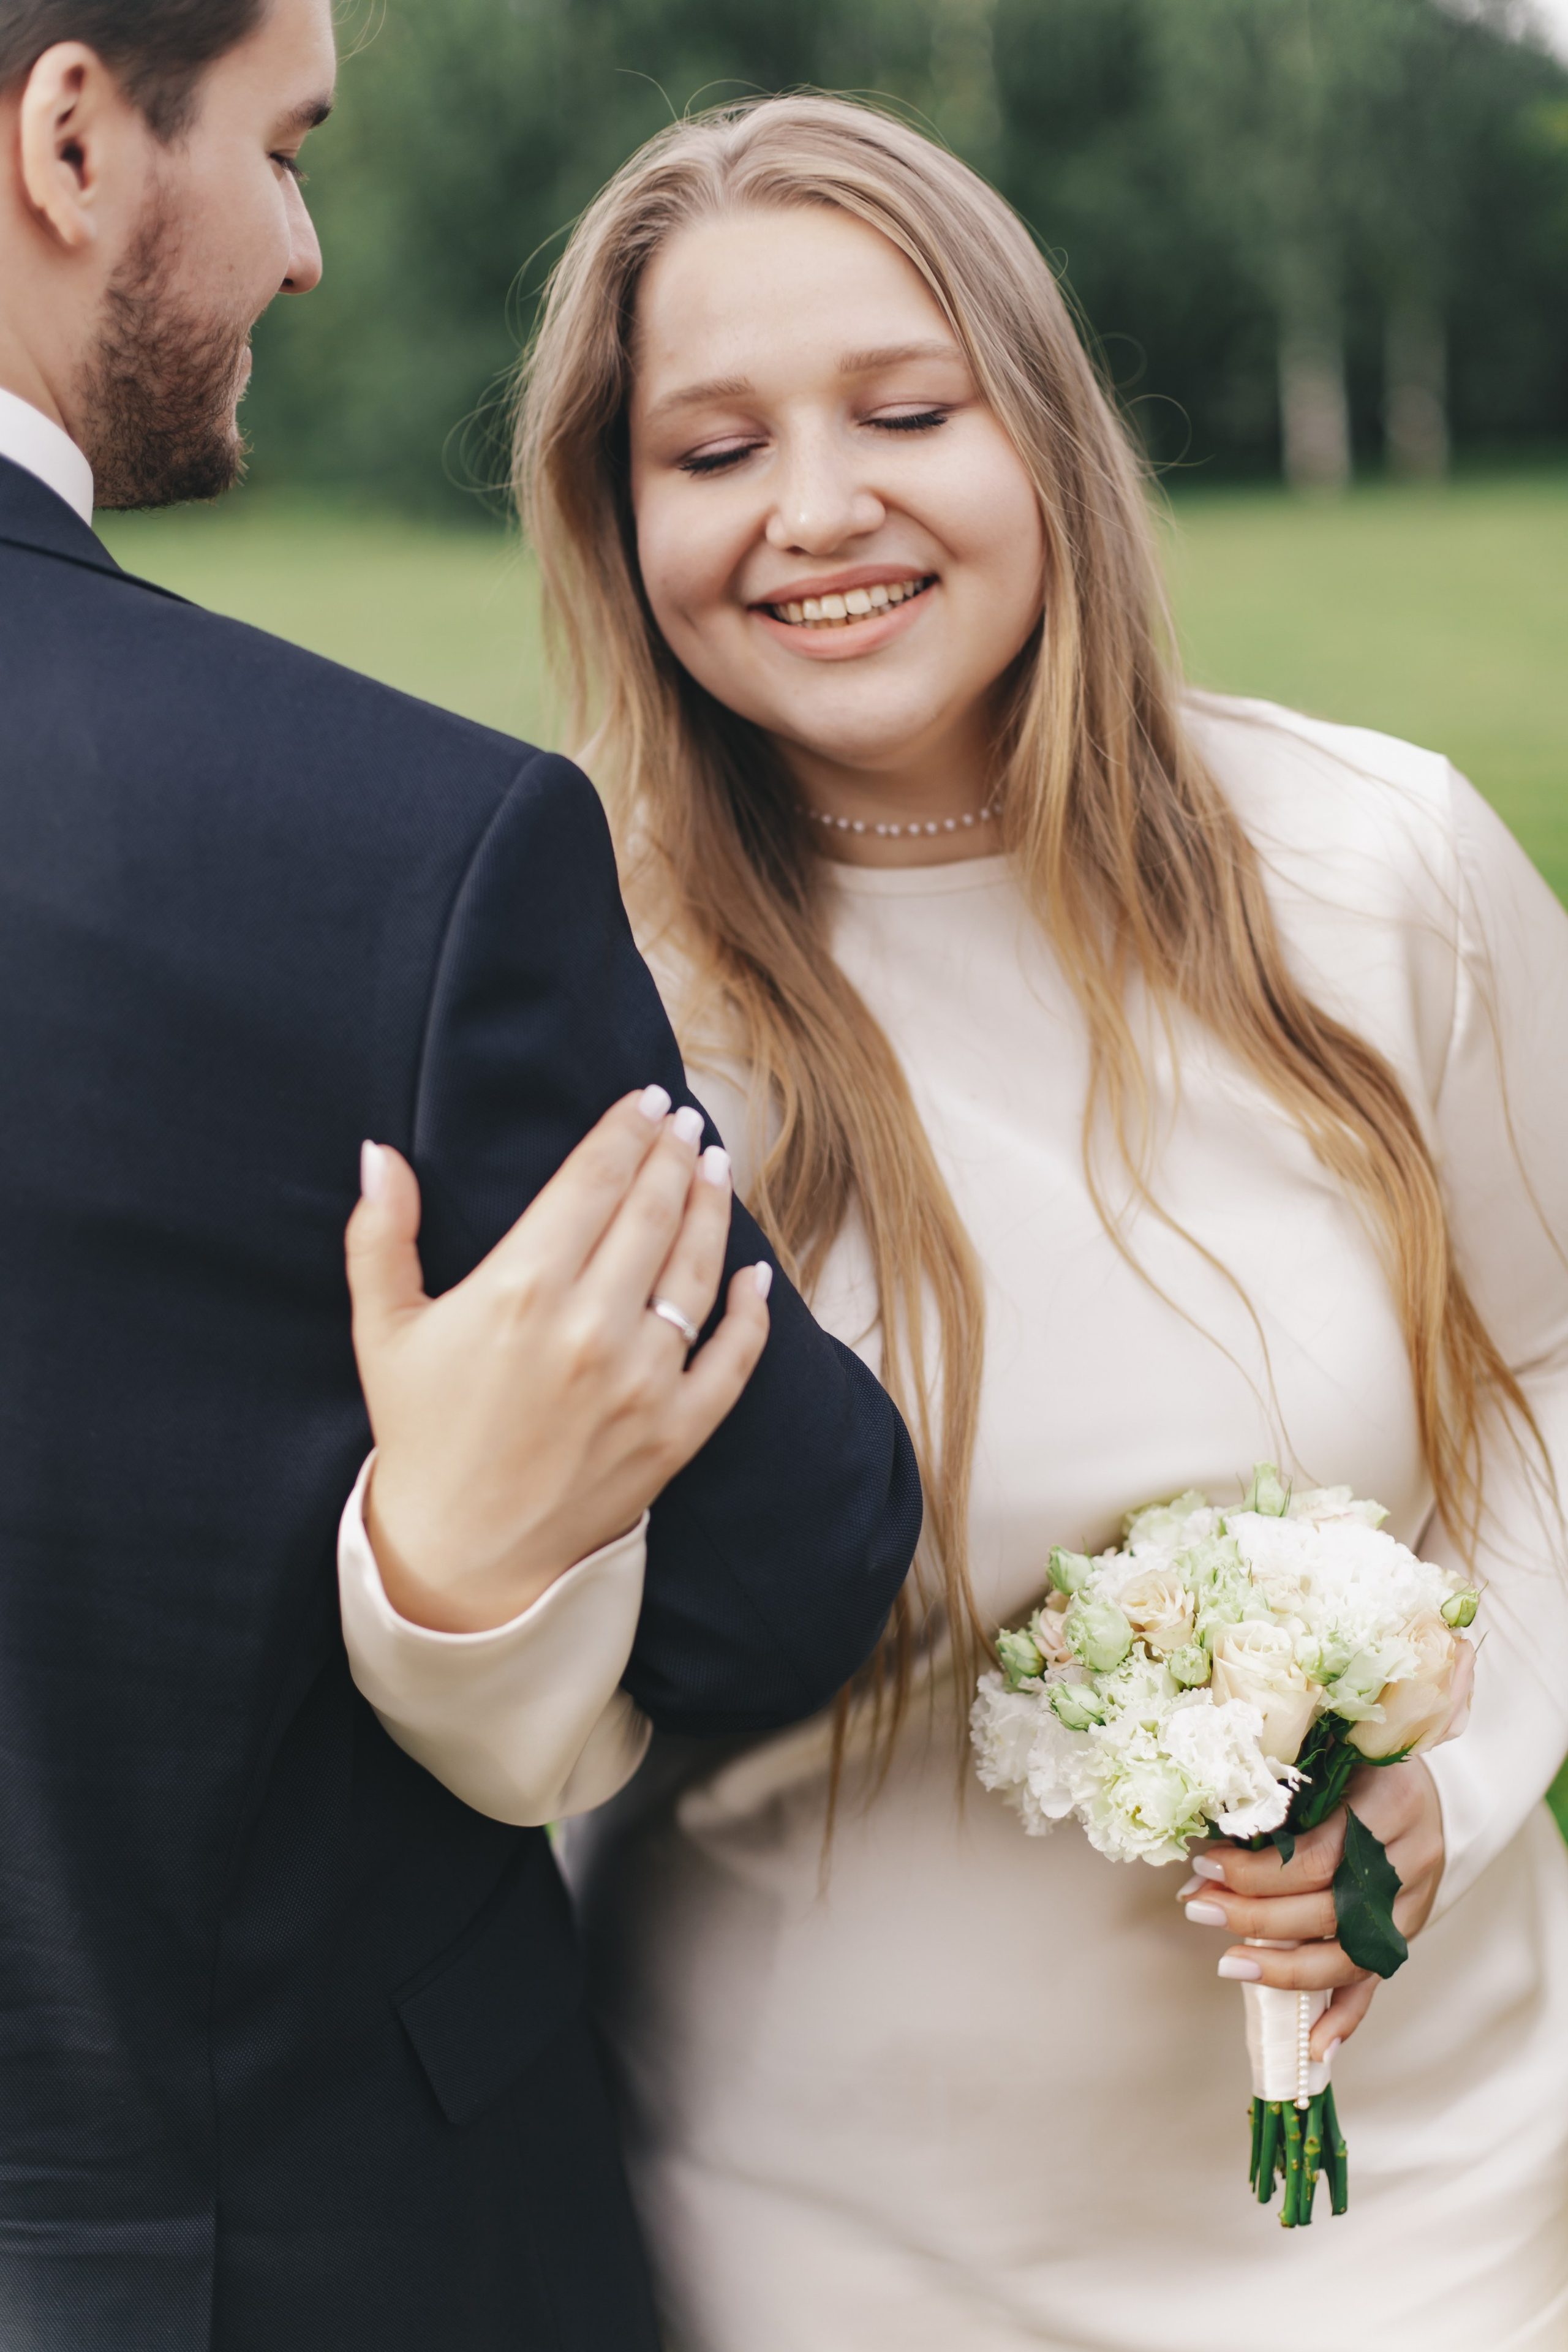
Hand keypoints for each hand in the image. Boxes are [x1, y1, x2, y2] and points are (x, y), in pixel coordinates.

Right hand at [344, 1085, 771, 1632]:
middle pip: (652, 1211)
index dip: (625, 1131)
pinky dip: (753, 1311)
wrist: (462, 1553)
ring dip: (712, 1208)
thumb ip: (380, 1237)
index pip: (593, 1180)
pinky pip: (734, 1358)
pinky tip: (756, 1273)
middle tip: (685, 1122)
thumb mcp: (383, 1330)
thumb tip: (380, 1154)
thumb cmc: (421, 1432)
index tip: (645, 1100)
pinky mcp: (677, 1430)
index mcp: (519, 1290)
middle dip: (674, 1154)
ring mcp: (642, 1381)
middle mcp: (589, 1327)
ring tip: (714, 1167)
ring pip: (697, 1269)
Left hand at [1176, 1759, 1444, 2056]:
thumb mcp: (1330, 1761)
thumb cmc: (1361, 1765)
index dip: (1257, 1871)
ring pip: (1351, 1953)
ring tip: (1229, 1964)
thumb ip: (1284, 1798)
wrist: (1427, 1785)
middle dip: (1256, 1916)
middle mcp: (1411, 1857)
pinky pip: (1377, 1981)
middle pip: (1330, 1908)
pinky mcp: (1409, 1932)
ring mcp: (1415, 1902)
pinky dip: (1346, 2017)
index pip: (1319, 1856)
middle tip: (1199, 1909)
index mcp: (1390, 1803)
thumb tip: (1208, 1843)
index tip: (1205, 1868)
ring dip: (1286, 1969)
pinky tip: (1314, 2047)